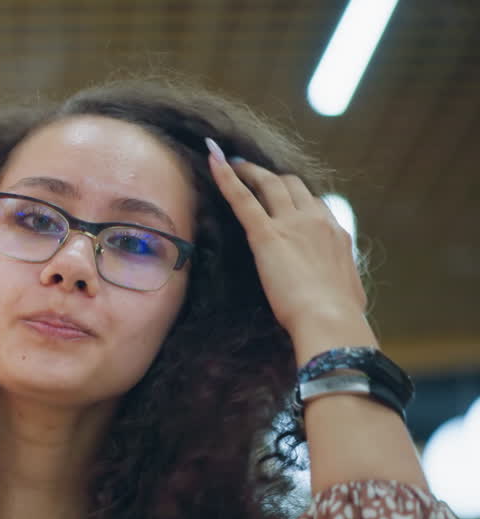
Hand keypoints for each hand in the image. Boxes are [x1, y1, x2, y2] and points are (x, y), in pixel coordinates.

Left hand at [205, 139, 367, 341]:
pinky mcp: (266, 234)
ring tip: (233, 164)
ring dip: (250, 171)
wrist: (329, 318)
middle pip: (293, 186)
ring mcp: (292, 223)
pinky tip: (212, 159)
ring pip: (269, 183)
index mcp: (337, 235)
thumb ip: (340, 281)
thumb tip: (344, 292)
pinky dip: (226, 176)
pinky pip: (242, 198)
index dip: (297, 198)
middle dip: (272, 177)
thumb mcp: (348, 293)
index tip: (284, 198)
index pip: (315, 205)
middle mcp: (316, 220)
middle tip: (252, 173)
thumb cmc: (339, 316)